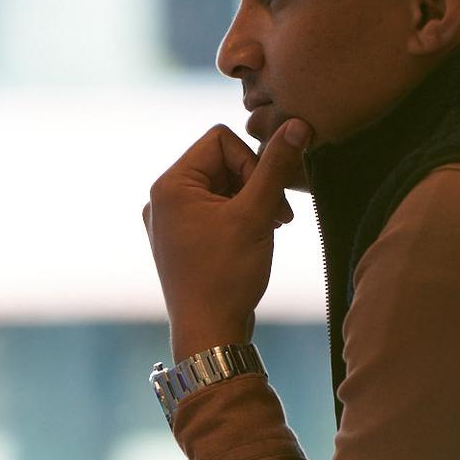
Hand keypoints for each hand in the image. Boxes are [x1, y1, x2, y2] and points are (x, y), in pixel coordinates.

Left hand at [143, 120, 310, 359]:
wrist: (210, 334)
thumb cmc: (226, 276)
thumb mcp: (257, 215)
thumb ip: (276, 166)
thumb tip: (297, 125)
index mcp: (170, 185)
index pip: (219, 139)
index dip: (251, 161)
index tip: (265, 196)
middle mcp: (162, 199)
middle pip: (220, 162)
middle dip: (254, 183)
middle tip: (278, 216)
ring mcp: (170, 222)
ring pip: (221, 188)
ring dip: (251, 201)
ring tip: (269, 229)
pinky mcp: (182, 240)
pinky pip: (214, 212)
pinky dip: (239, 218)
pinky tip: (254, 241)